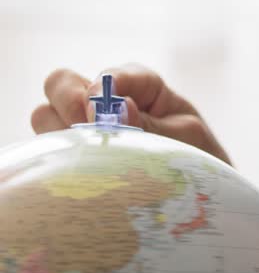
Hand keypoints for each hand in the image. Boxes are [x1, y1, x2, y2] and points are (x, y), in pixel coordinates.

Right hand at [31, 64, 231, 164]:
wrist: (200, 197)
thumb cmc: (198, 159)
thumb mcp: (187, 140)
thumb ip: (152, 125)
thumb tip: (119, 108)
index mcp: (141, 88)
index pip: (111, 76)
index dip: (103, 87)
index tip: (102, 107)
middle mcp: (104, 102)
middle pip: (60, 83)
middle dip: (68, 101)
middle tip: (88, 127)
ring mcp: (82, 128)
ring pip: (44, 115)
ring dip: (62, 132)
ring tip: (90, 157)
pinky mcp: (71, 155)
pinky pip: (46, 150)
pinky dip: (58, 157)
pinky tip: (81, 173)